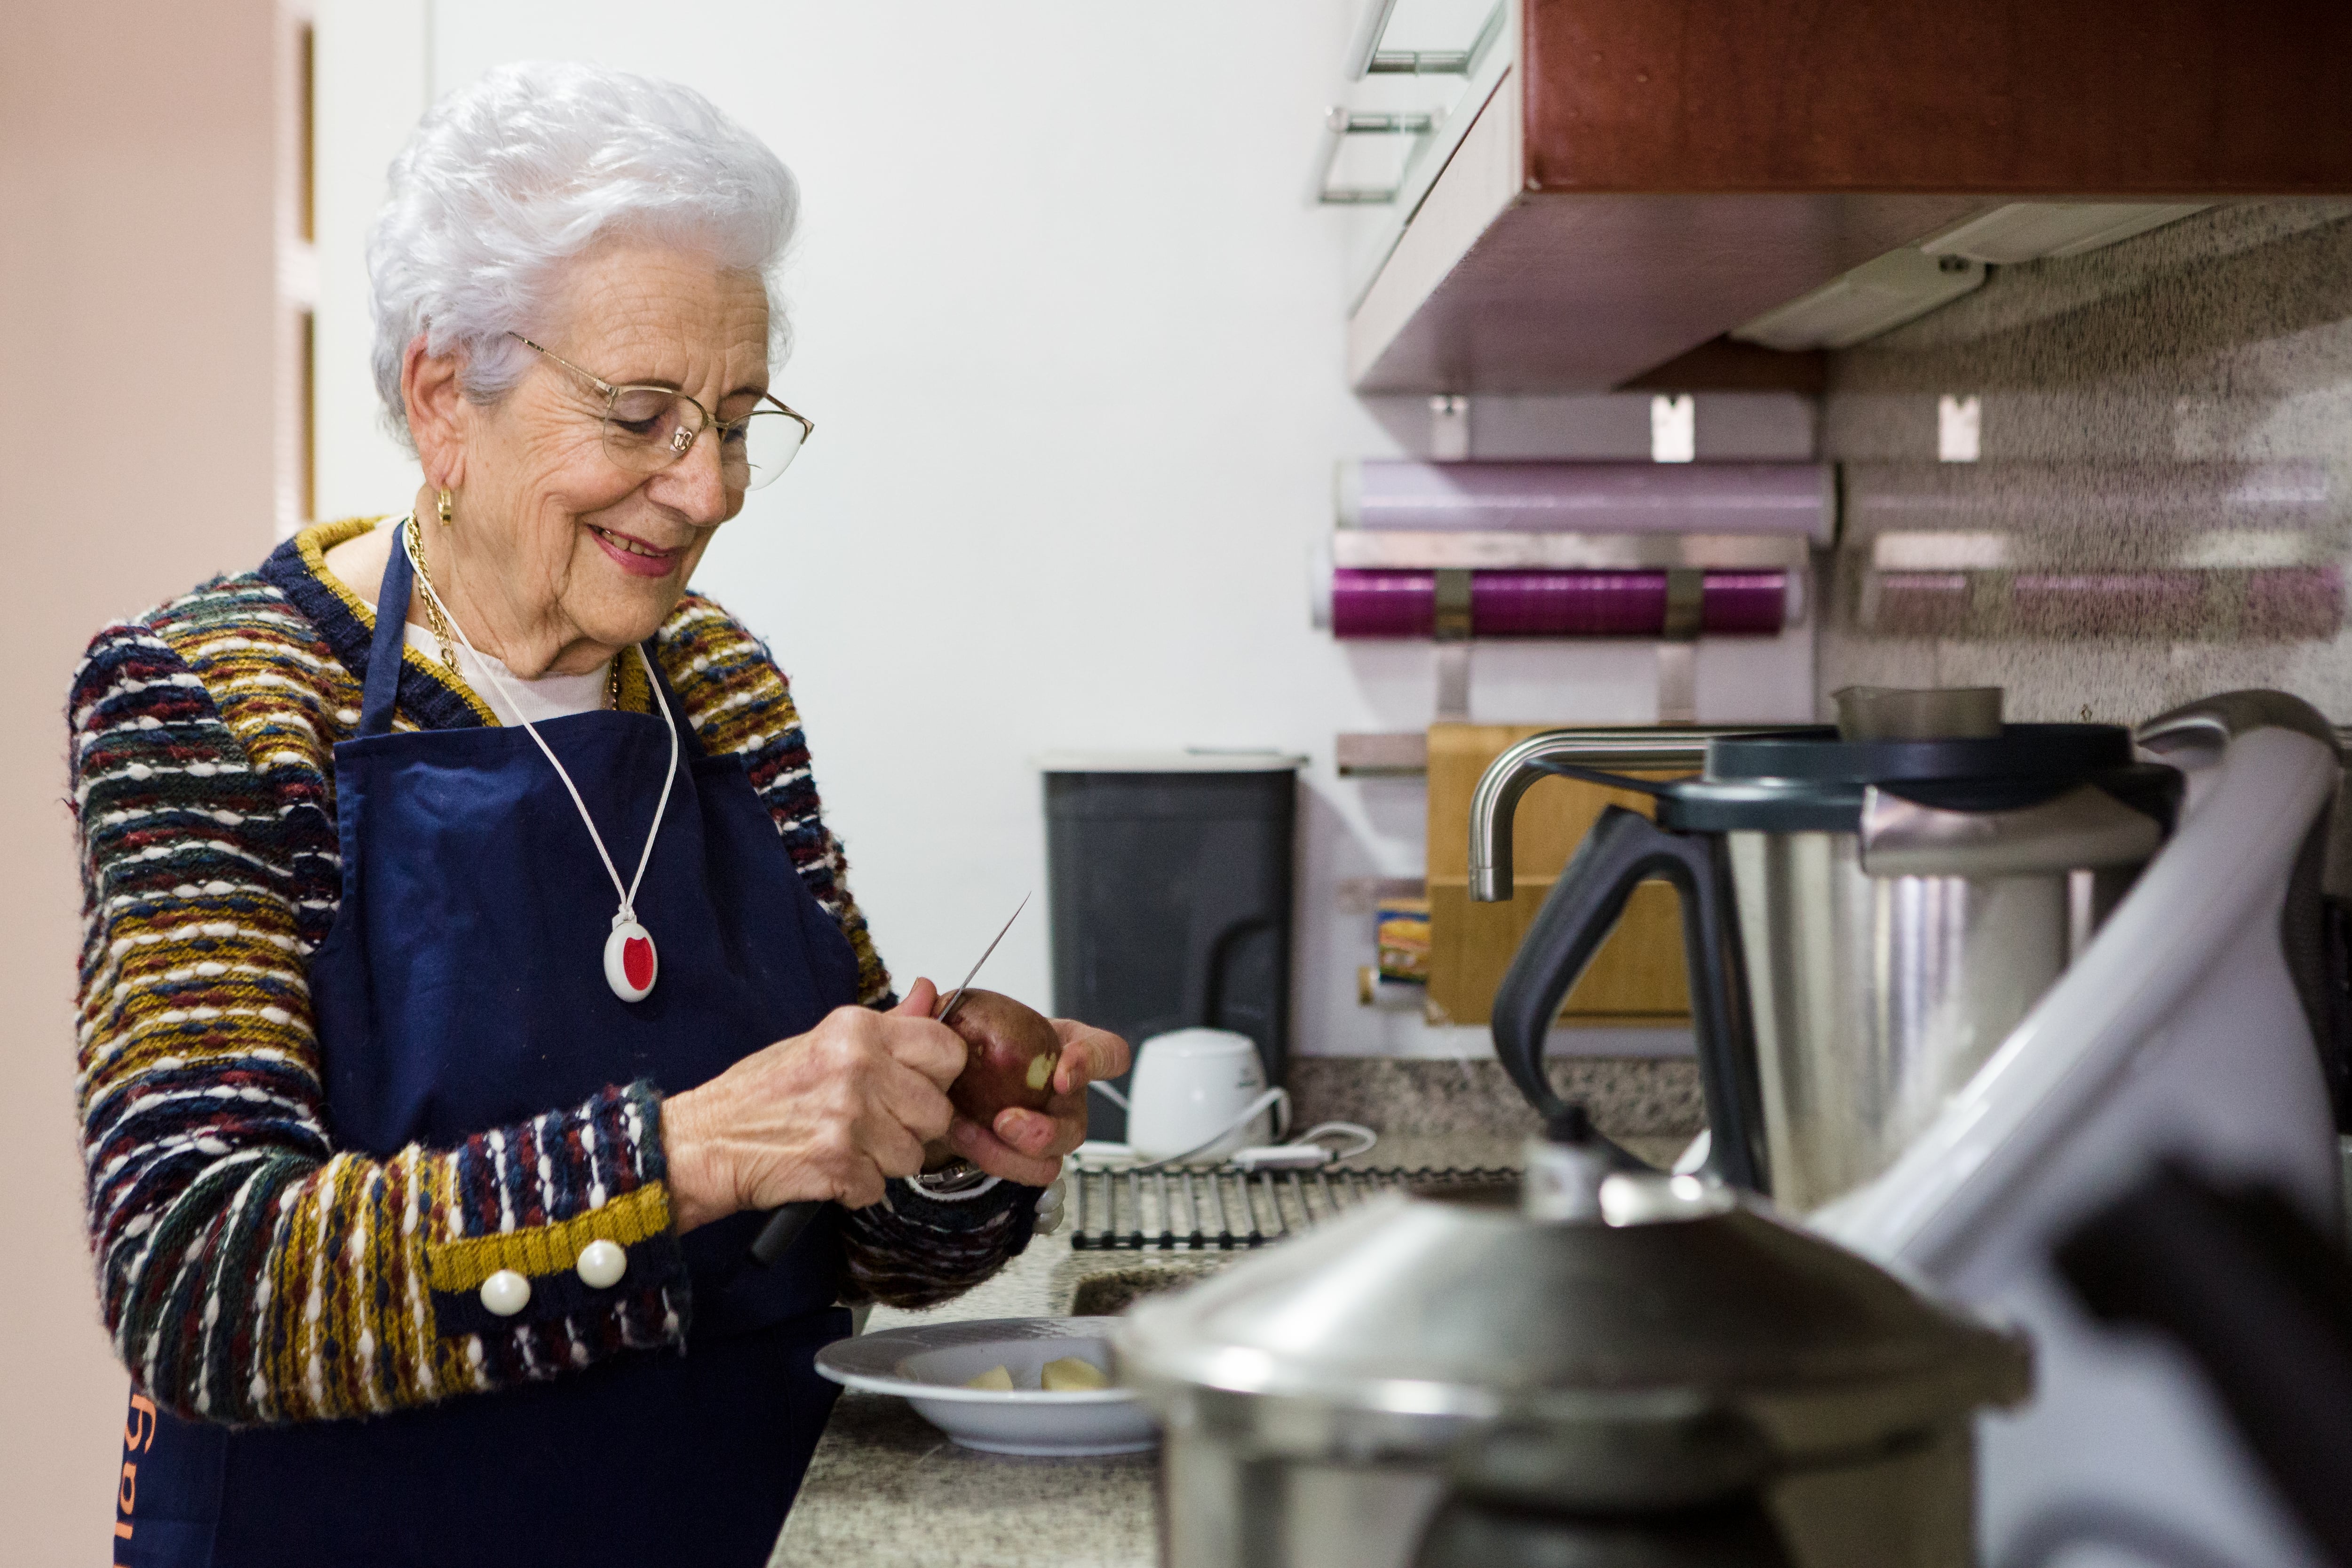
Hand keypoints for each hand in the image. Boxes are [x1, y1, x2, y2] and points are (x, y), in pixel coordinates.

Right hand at [663, 979, 964, 1231]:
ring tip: (846, 1144)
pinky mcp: (837, 1164)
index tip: (919, 1085)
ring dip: (884, 1160)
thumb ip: (888, 1025)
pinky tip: (829, 1167)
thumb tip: (929, 995)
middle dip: (912, 1126)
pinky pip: (879, 1187)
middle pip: (938, 1111)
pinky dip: (856, 1187)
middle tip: (873, 1123)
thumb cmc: (760, 1094)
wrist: (705, 1140)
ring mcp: (848, 1117)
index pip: (948, 1050)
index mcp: (856, 1030)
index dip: (939, 1076)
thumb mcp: (823, 1042)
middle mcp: (857, 1066)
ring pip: (913, 1155)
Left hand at [937, 1017, 1129, 1187]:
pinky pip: (1018, 1173)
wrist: (945, 1087)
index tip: (1061, 1073)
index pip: (1106, 1053)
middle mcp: (1062, 1098)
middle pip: (1077, 1126)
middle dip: (1044, 1132)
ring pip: (1050, 1161)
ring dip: (1010, 1154)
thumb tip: (924, 990)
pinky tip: (961, 1134)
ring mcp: (1044, 1133)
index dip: (1093, 1063)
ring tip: (971, 1132)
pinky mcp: (1019, 1159)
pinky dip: (988, 1158)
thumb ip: (935, 1009)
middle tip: (1006, 1121)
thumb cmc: (969, 1048)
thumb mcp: (954, 1023)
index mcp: (1063, 1050)